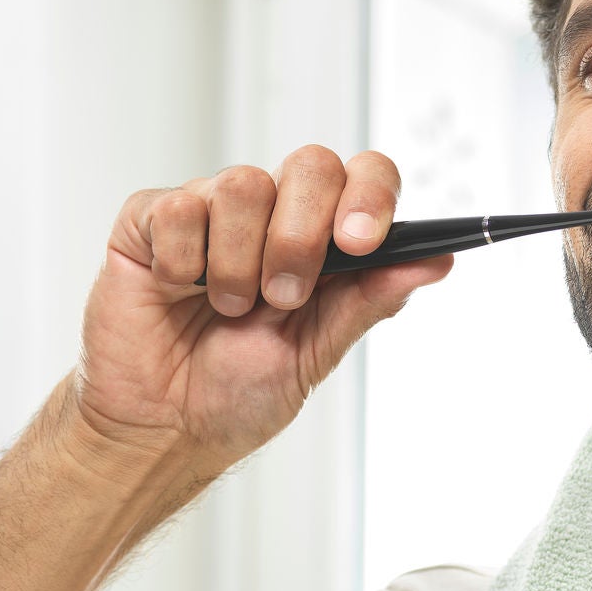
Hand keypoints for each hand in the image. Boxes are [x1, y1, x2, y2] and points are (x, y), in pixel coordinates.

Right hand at [68, 146, 452, 470]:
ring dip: (240, 262)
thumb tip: (439, 260)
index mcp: (325, 238)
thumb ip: (372, 299)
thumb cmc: (239, 391)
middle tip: (284, 297)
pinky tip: (181, 290)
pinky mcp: (152, 219)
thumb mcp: (318, 351)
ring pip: (241, 184)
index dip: (371, 195)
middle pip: (312, 165)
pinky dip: (185, 261)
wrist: (165, 425)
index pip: (365, 175)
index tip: (361, 241)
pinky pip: (178, 208)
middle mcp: (274, 213)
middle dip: (303, 236)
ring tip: (229, 307)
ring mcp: (213, 210)